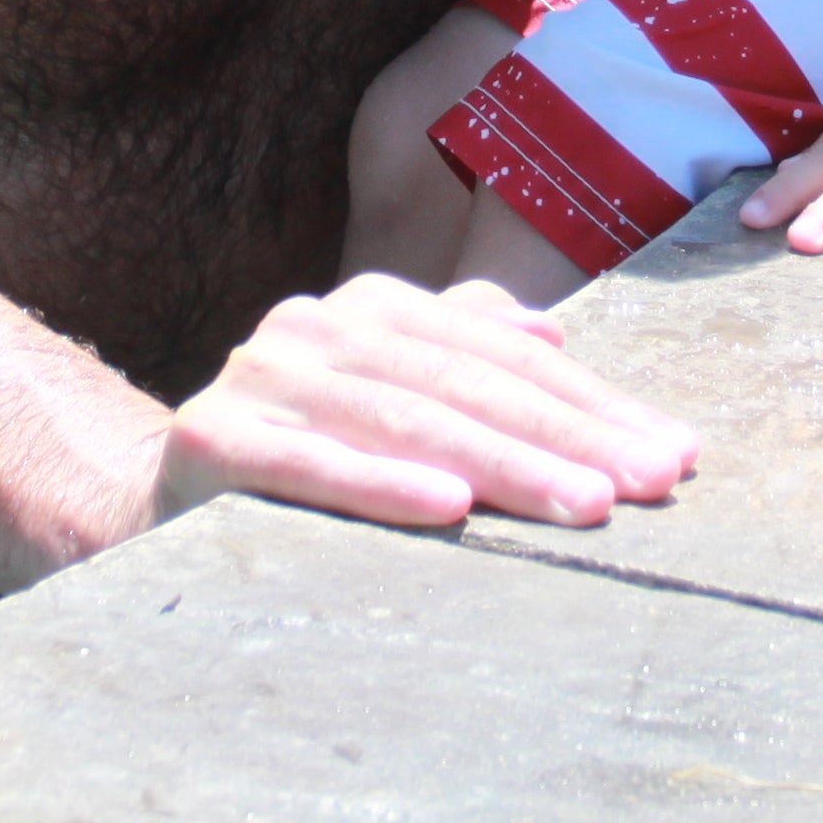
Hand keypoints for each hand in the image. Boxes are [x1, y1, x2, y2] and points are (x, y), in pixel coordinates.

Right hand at [150, 273, 696, 533]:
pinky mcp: (210, 438)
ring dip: (502, 464)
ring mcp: (262, 377)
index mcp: (375, 312)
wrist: (147, 502)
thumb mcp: (388, 407)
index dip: (595, 405)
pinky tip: (450, 510)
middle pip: (468, 385)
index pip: (507, 359)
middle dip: (570, 437)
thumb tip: (548, 334)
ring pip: (405, 420)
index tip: (676, 455)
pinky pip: (308, 464)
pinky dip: (380, 485)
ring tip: (584, 507)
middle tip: (652, 484)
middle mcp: (319, 328)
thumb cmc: (298, 462)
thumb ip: (461, 361)